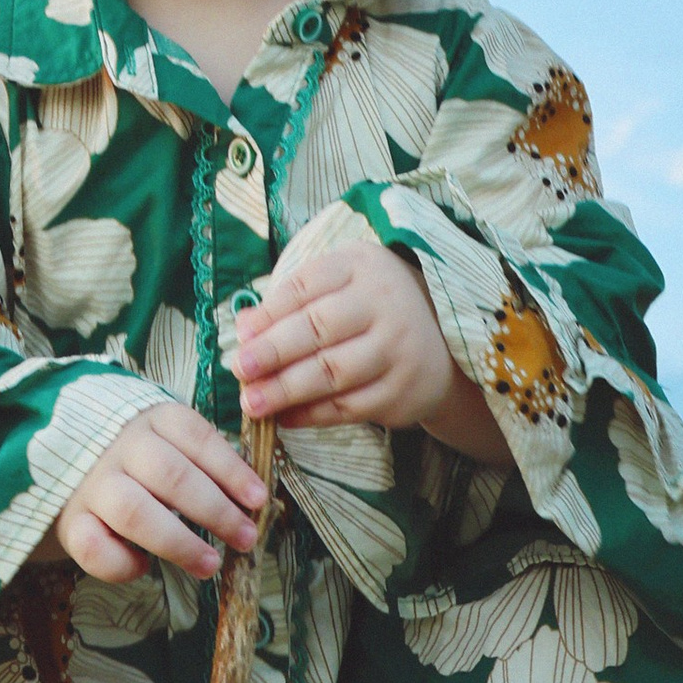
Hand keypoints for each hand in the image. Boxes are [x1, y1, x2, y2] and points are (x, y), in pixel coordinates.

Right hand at [53, 401, 265, 582]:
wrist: (75, 462)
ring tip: (210, 564)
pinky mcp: (72, 521)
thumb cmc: (141, 460)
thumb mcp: (172, 444)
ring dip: (178, 542)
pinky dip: (122, 564)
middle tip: (244, 538)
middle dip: (214, 510)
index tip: (258, 500)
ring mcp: (94, 484)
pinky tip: (143, 567)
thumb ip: (203, 464)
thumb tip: (250, 500)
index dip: (230, 469)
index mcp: (151, 420)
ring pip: (133, 510)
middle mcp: (120, 447)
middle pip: (169, 475)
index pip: (194, 435)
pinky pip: (94, 547)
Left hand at [232, 219, 467, 436]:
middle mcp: (384, 302)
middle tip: (239, 369)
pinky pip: (349, 407)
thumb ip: (293, 301)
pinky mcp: (402, 391)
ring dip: (286, 390)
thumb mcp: (339, 285)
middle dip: (273, 352)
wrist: (443, 342)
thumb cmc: (371, 307)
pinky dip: (312, 415)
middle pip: (318, 328)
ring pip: (332, 372)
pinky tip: (285, 417)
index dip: (270, 312)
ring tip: (252, 402)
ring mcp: (397, 349)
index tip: (241, 334)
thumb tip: (244, 328)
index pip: (306, 285)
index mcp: (360, 265)